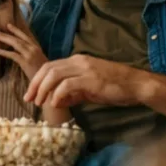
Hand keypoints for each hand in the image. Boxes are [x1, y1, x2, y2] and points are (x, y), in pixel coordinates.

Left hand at [0, 24, 47, 79]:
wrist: (48, 80)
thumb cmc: (41, 73)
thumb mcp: (37, 60)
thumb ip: (29, 54)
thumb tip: (17, 50)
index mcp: (36, 47)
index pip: (25, 36)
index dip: (16, 30)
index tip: (8, 25)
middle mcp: (34, 49)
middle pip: (18, 39)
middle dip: (7, 34)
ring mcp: (30, 55)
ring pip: (16, 44)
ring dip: (5, 39)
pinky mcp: (26, 62)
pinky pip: (14, 55)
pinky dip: (5, 52)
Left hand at [25, 55, 150, 108]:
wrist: (136, 86)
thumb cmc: (115, 88)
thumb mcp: (90, 90)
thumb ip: (73, 93)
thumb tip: (57, 101)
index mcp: (77, 61)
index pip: (50, 66)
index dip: (37, 80)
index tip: (30, 94)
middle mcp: (79, 61)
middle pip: (48, 68)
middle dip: (35, 84)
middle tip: (29, 99)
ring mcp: (85, 69)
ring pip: (54, 74)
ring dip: (43, 89)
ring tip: (40, 102)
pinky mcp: (91, 79)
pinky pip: (67, 85)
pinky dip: (58, 94)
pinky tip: (56, 104)